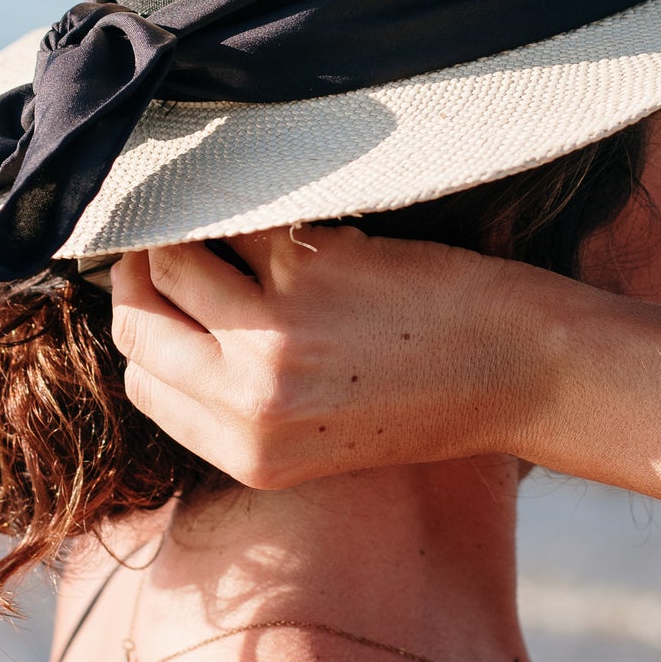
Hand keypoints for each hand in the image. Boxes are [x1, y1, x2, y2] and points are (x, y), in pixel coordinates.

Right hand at [109, 226, 551, 487]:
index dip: (144, 327)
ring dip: (187, 230)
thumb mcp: (316, 437)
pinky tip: (289, 212)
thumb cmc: (426, 394)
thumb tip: (164, 321)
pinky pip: (238, 222)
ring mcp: (274, 335)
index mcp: (248, 454)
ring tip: (225, 221)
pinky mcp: (308, 271)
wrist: (523, 371)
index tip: (156, 291)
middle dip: (138, 274)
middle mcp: (250, 402)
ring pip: (171, 261)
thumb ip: (238, 400)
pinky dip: (252, 207)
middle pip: (137, 323)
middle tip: (166, 242)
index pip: (140, 379)